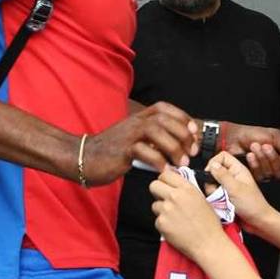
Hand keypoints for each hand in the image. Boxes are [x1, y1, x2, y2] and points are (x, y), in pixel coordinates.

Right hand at [81, 103, 199, 184]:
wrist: (85, 158)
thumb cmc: (112, 152)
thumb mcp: (134, 140)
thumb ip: (153, 140)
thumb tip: (177, 146)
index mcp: (138, 118)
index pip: (164, 108)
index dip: (182, 117)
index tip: (194, 132)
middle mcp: (135, 123)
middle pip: (164, 119)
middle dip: (183, 134)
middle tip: (192, 151)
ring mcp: (128, 135)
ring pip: (156, 131)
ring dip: (174, 147)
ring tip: (181, 162)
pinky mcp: (122, 150)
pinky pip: (143, 151)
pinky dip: (157, 160)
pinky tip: (163, 169)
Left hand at [150, 169, 225, 260]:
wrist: (208, 244)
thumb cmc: (209, 224)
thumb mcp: (202, 199)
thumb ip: (187, 189)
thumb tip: (175, 182)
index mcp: (187, 189)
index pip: (166, 174)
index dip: (165, 180)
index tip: (166, 184)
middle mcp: (175, 197)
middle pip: (154, 185)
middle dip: (158, 191)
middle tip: (165, 198)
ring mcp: (166, 210)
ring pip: (155, 204)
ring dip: (161, 210)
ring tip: (175, 217)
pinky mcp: (161, 223)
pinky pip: (157, 220)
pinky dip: (163, 224)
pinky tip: (175, 227)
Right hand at [206, 151, 273, 227]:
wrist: (258, 222)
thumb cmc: (253, 206)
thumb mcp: (235, 188)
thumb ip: (222, 175)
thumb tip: (211, 165)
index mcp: (238, 169)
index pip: (221, 156)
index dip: (213, 163)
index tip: (210, 173)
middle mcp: (233, 176)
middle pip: (214, 171)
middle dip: (212, 182)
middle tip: (217, 190)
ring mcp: (229, 186)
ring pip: (212, 184)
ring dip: (213, 193)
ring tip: (222, 200)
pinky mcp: (226, 196)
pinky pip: (214, 194)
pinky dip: (215, 200)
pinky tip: (222, 205)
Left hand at [221, 121, 279, 179]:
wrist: (236, 136)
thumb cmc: (255, 134)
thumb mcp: (276, 136)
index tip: (279, 152)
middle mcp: (275, 167)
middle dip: (272, 158)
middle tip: (265, 146)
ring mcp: (264, 173)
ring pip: (270, 174)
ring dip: (262, 159)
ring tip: (255, 147)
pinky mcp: (253, 177)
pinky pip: (258, 176)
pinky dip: (254, 164)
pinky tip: (250, 156)